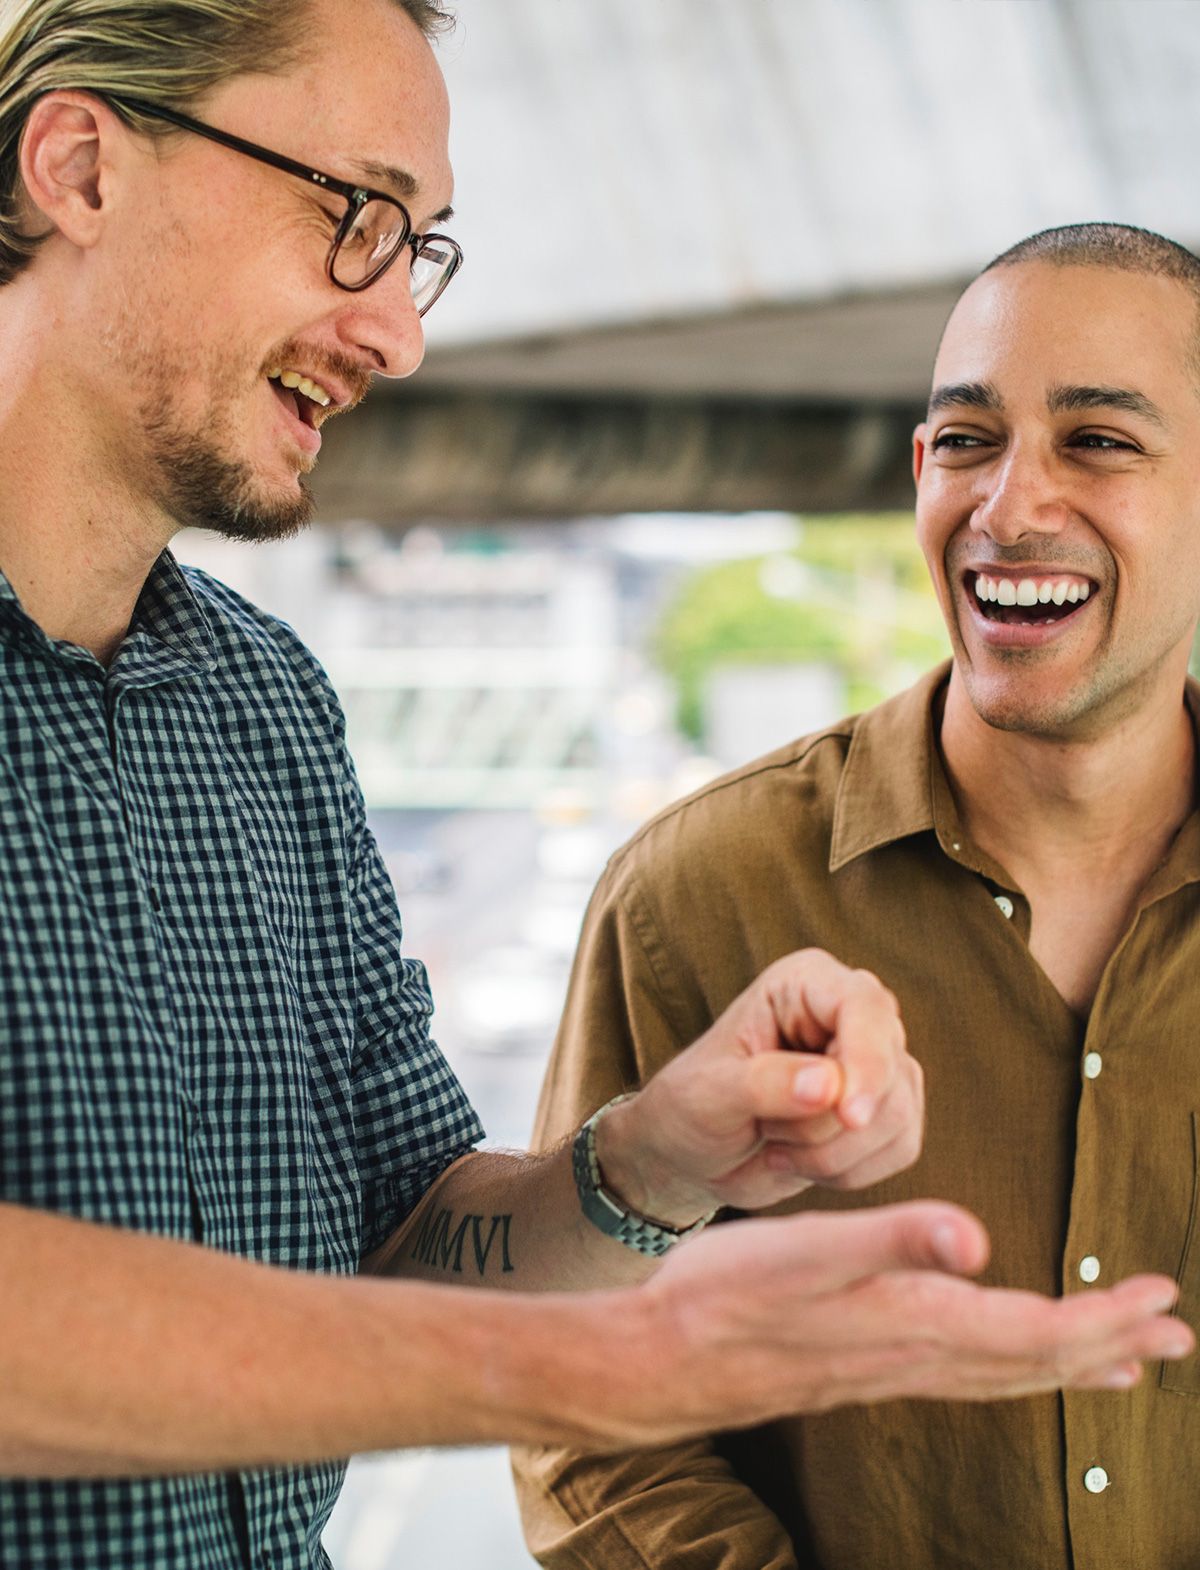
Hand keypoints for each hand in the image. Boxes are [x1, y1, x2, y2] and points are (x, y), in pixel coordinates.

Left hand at [599, 949, 922, 1219]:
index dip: (867, 1062)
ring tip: (776, 1144)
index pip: (864, 1006)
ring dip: (833, 1153)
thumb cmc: (692, 1106)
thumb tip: (830, 1085)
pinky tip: (802, 1162)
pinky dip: (851, 1171)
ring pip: (897, 1115)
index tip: (849, 1117)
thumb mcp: (711, 1092)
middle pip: (889, 1070)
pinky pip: (902, 1148)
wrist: (694, 1154)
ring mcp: (876, 1063)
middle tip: (767, 1134)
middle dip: (828, 1124)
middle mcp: (851, 1014)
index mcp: (805, 983)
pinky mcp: (888, 1111)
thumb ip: (765, 1084)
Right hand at [620, 1202, 1193, 1442]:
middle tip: (1176, 1335)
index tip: (1162, 1297)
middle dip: (1109, 1345)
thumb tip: (979, 1238)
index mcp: (912, 1321)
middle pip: (1033, 1362)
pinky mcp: (864, 1369)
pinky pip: (964, 1377)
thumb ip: (892, 1239)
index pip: (1033, 1331)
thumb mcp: (803, 1251)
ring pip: (1002, 1375)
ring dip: (1069, 1365)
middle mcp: (913, 1356)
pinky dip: (1010, 1369)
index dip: (1103, 1317)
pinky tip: (1007, 1362)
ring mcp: (888, 1370)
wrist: (658, 1358)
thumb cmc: (723, 1295)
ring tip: (1123, 1362)